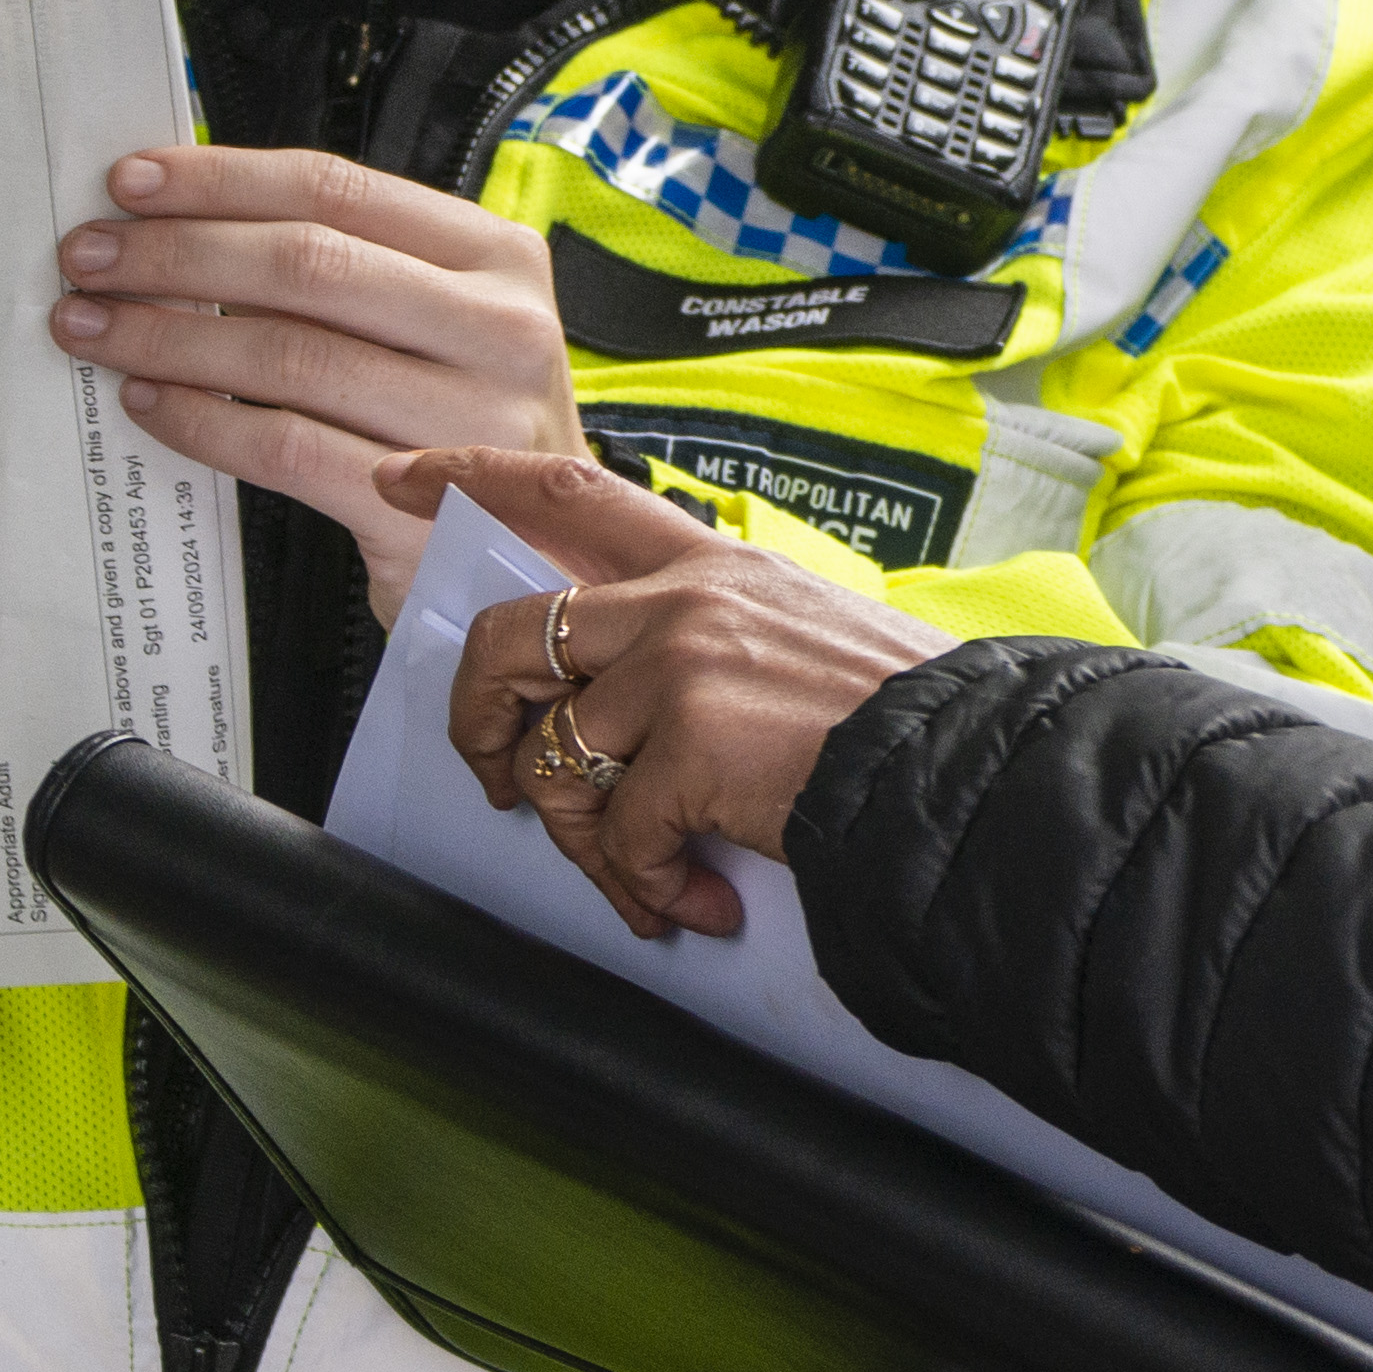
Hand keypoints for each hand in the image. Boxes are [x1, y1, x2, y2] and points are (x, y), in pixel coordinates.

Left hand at [57, 147, 584, 607]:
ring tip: (93, 329)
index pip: (339, 188)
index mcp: (501, 259)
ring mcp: (476, 423)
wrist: (535, 562)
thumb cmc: (462, 430)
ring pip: (287, 353)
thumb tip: (186, 224)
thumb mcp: (441, 327)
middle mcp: (504, 331)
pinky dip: (203, 421)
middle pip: (307, 263)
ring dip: (168, 335)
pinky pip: (287, 448)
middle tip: (89, 259)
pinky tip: (150, 403)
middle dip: (175, 254)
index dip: (221, 179)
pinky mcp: (430, 510)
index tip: (130, 183)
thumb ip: (349, 273)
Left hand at [389, 443, 946, 941]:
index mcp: (713, 566)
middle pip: (512, 635)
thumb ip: (707, 647)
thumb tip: (622, 720)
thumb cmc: (898, 723)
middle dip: (477, 720)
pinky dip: (650, 886)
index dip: (474, 473)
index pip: (571, 489)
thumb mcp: (799, 639)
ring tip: (648, 875)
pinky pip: (617, 836)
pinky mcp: (686, 743)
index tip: (406, 478)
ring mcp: (681, 667)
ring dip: (588, 843)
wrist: (966, 772)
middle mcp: (686, 601)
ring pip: (553, 762)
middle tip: (499, 776)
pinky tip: (700, 897)